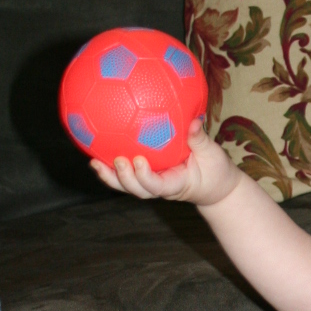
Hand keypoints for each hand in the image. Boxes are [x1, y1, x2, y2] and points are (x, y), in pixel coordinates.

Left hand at [90, 117, 239, 207]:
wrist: (216, 187)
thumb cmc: (216, 172)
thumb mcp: (214, 156)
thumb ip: (200, 139)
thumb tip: (193, 120)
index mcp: (176, 185)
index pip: (157, 185)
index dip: (145, 176)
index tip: (139, 160)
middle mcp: (160, 187)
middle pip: (137, 189)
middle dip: (124, 178)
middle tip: (116, 160)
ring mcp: (152, 183)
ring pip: (128, 185)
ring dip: (110, 176)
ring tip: (93, 162)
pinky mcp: (148, 177)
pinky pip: (128, 174)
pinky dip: (112, 167)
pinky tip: (97, 152)